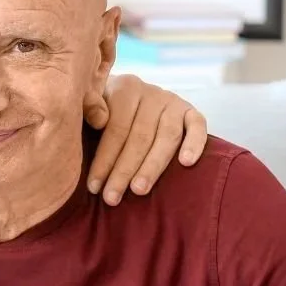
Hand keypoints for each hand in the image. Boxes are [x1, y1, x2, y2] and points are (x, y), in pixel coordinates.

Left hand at [84, 74, 207, 205]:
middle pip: (140, 137)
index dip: (104, 160)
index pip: (116, 129)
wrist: (126, 96)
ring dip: (152, 167)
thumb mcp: (90, 104)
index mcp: (124, 88)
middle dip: (124, 171)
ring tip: (138, 190)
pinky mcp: (190, 111)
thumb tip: (98, 121)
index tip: (94, 187)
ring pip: (166, 137)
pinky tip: (186, 163)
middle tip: (112, 198)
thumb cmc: (102, 111)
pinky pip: (197, 125)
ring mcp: (172, 101)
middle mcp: (151, 92)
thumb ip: (88, 108)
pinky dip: (195, 143)